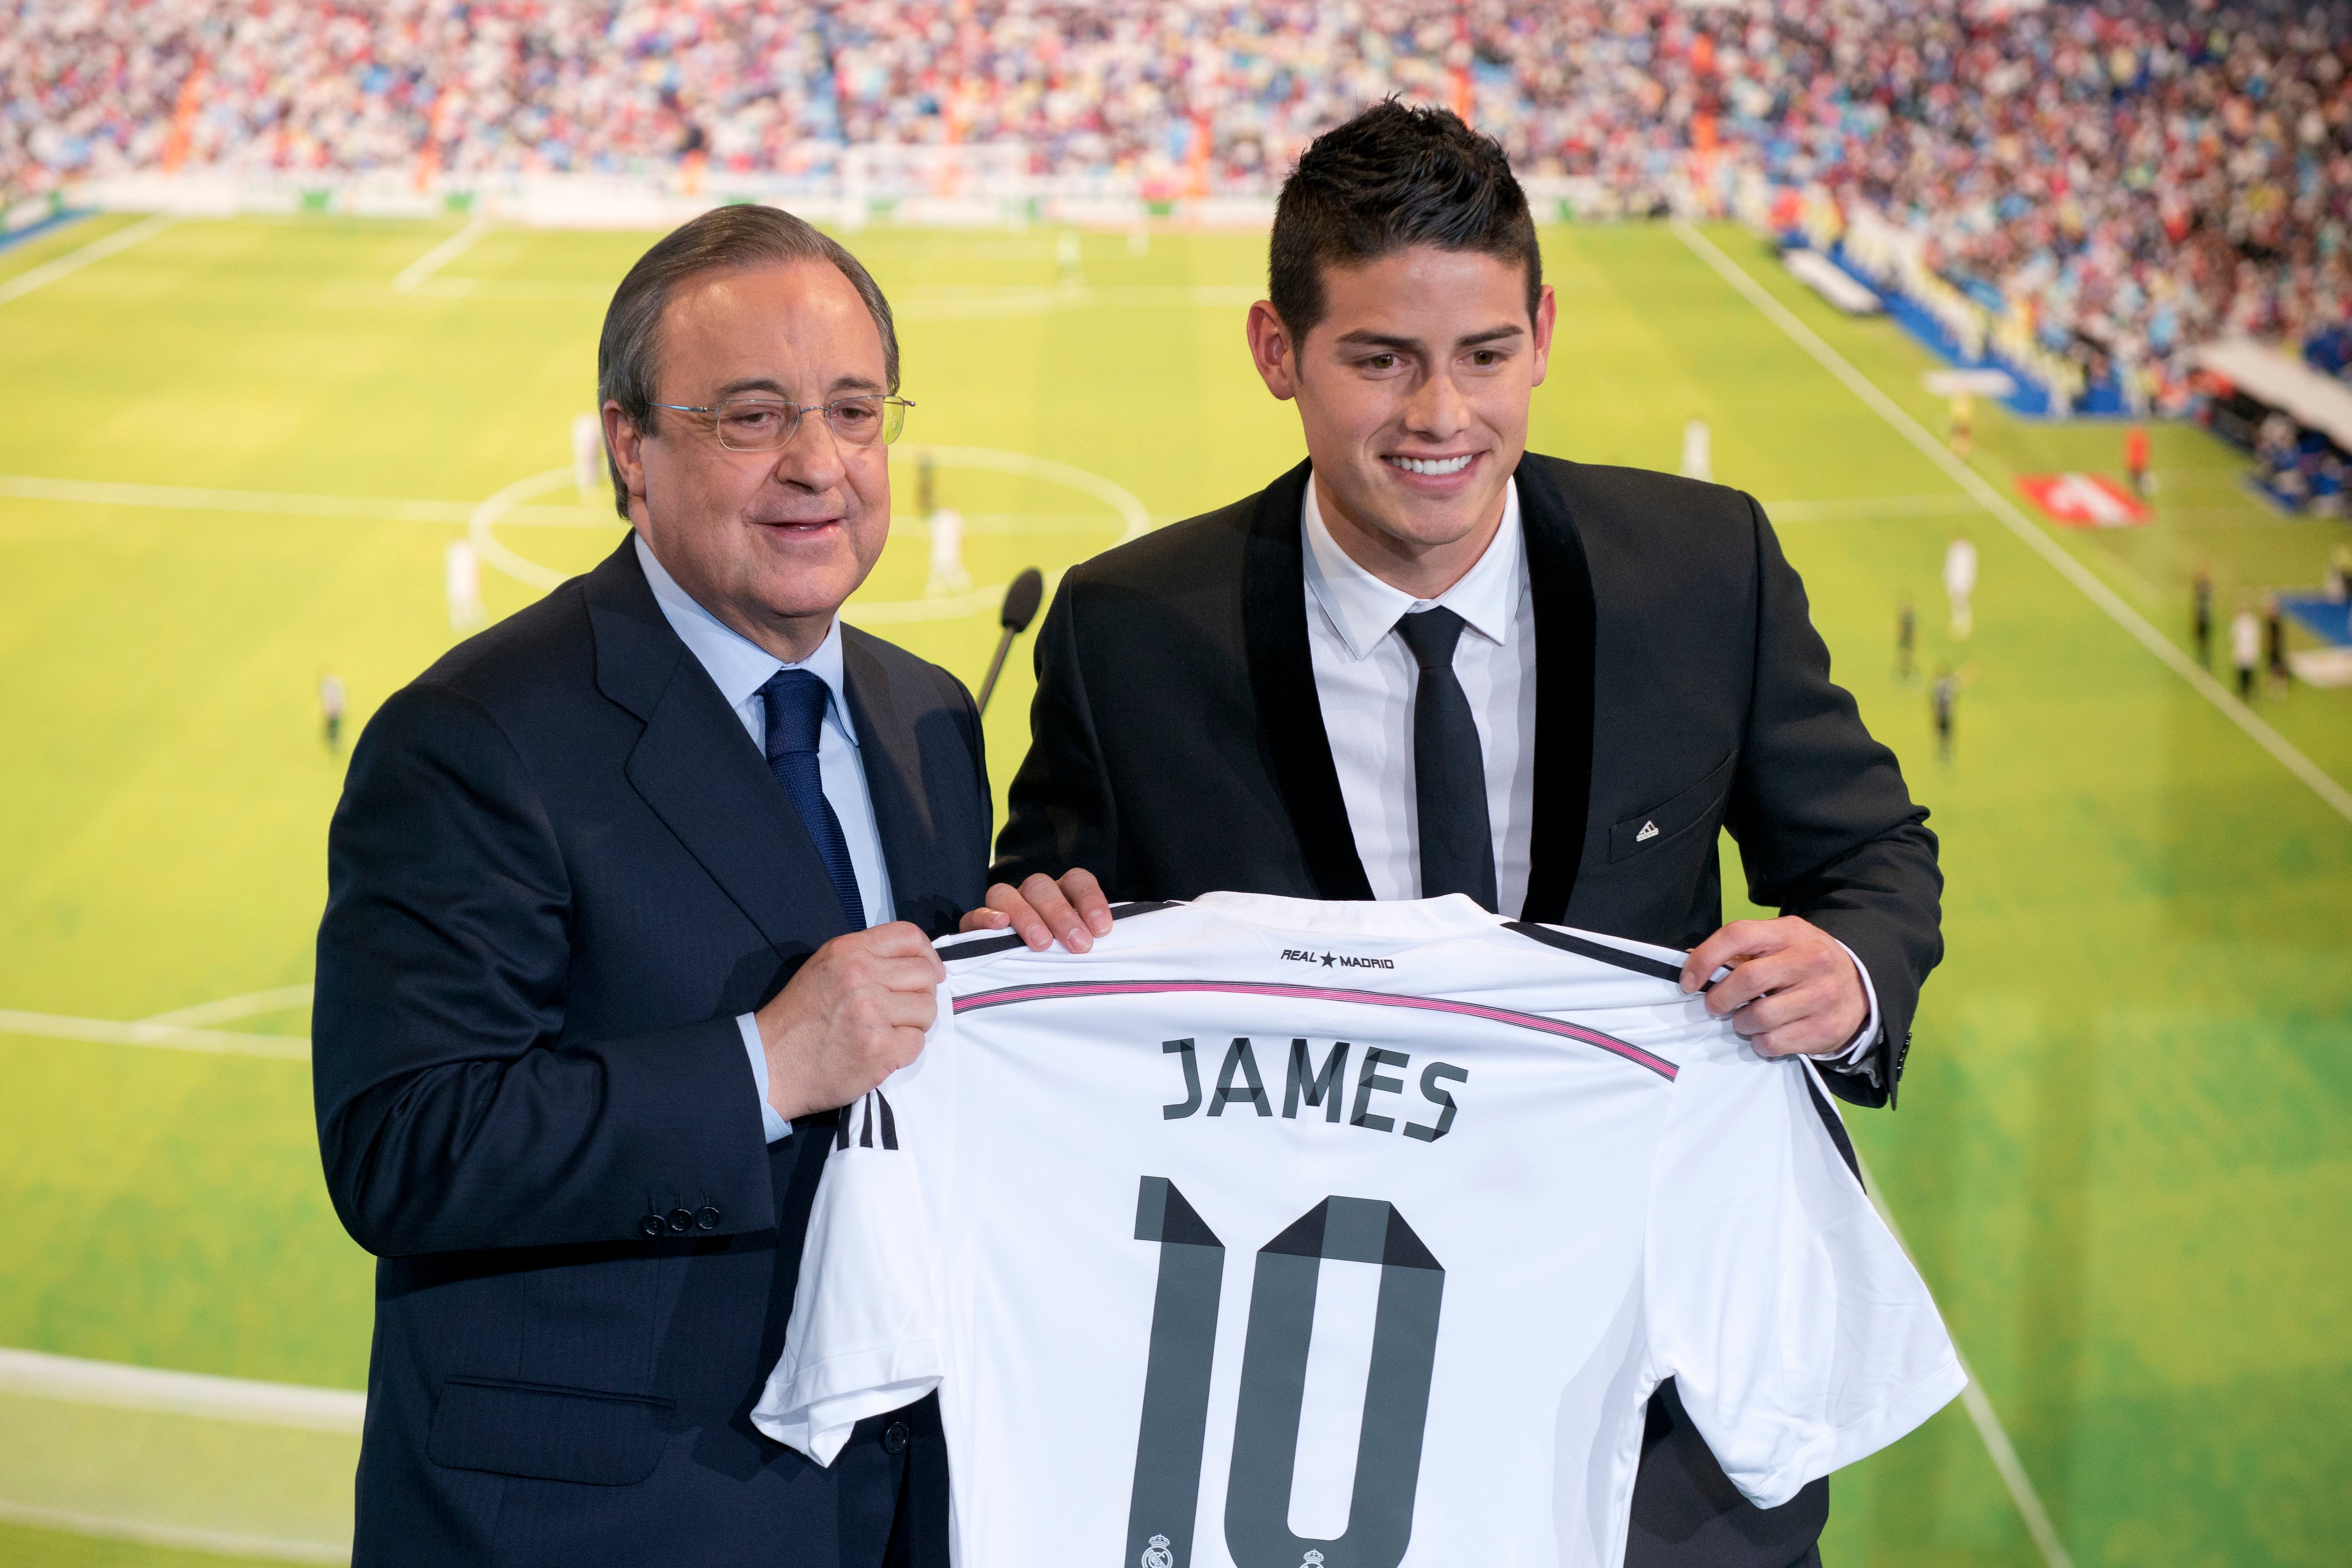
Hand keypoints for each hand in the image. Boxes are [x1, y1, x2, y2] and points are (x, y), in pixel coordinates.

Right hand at [755, 923, 944, 1120]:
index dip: (927, 955)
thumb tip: (915, 962)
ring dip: (915, 1023)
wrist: (769, 1064)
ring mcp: (872, 1013)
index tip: (930, 972)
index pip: (909, 936)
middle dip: (921, 993)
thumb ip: (865, 958)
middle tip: (902, 1010)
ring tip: (888, 1031)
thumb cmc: (797, 1018)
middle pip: (925, 974)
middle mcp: (861, 976)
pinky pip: (917, 1043)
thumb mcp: (824, 968)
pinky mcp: (879, 1048)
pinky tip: (881, 1051)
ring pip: (928, 1009)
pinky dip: (904, 1050)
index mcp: (848, 951)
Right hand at [960, 869, 1114, 952]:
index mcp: (1063, 894)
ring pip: (1006, 893)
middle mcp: (1033, 895)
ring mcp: (1002, 907)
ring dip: (1027, 916)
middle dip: (1062, 914)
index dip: (1090, 899)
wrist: (1017, 987)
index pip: (1077, 880)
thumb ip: (1093, 944)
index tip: (1102, 929)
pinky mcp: (975, 926)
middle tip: (1079, 945)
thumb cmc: (1063, 964)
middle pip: (1042, 887)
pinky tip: (1000, 927)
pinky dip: (986, 917)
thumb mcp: (1082, 953)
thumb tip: (1118, 950)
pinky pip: (974, 914)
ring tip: (1042, 944)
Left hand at [1679, 917, 1867, 1058]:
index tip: (1688, 981)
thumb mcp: (1780, 942)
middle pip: (1747, 979)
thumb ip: (1741, 949)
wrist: (1860, 985)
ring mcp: (1821, 995)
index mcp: (1790, 933)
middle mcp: (1810, 960)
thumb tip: (1691, 962)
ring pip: (1758, 1017)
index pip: (1738, 935)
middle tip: (1714, 1006)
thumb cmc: (1806, 962)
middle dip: (1720, 998)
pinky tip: (1765, 1034)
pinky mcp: (1826, 1028)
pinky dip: (1760, 1043)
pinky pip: (1774, 1043)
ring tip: (1745, 1019)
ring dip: (1740, 1023)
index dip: (1705, 959)